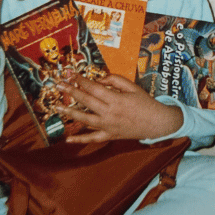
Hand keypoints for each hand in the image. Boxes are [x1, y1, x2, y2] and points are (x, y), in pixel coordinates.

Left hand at [56, 74, 183, 141]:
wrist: (157, 123)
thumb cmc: (145, 102)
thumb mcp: (133, 86)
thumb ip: (115, 80)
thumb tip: (99, 80)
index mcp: (116, 99)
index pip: (94, 88)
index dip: (81, 80)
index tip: (71, 74)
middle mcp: (109, 113)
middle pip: (86, 101)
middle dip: (71, 92)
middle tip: (59, 85)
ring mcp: (108, 126)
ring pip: (85, 119)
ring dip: (70, 113)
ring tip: (58, 107)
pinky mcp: (109, 136)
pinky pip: (93, 138)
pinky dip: (80, 140)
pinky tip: (68, 139)